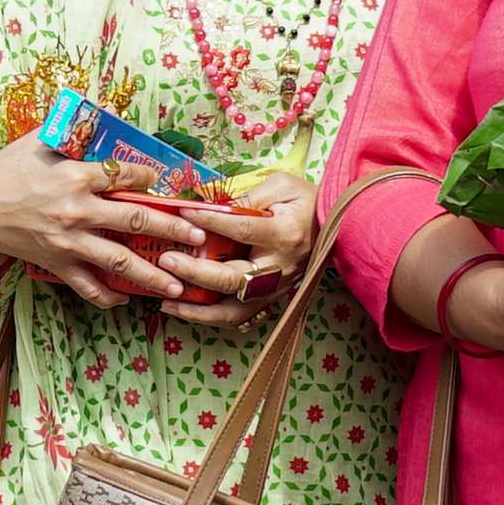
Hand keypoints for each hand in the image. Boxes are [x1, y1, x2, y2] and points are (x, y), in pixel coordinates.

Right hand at [0, 138, 208, 307]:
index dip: (150, 178)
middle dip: (172, 229)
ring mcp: (68, 241)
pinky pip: (88, 286)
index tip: (164, 182)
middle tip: (199, 236)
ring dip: (153, 274)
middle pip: (135, 220)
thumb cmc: (7, 170)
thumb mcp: (38, 141)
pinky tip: (126, 299)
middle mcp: (77, 210)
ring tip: (179, 283)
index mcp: (75, 175)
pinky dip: (108, 296)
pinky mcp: (57, 263)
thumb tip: (102, 116)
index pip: (126, 175)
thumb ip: (72, 131)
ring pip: (119, 261)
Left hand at [155, 171, 318, 330]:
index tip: (182, 211)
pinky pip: (237, 317)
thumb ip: (248, 196)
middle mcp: (279, 268)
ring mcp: (275, 289)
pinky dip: (208, 318)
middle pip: (232, 278)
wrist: (337, 230)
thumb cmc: (307, 203)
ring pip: (233, 310)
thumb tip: (211, 206)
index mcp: (284, 235)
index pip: (241, 229)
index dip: (209, 220)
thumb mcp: (282, 186)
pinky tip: (182, 309)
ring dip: (197, 308)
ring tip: (166, 299)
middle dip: (195, 272)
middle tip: (166, 259)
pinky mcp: (270, 300)